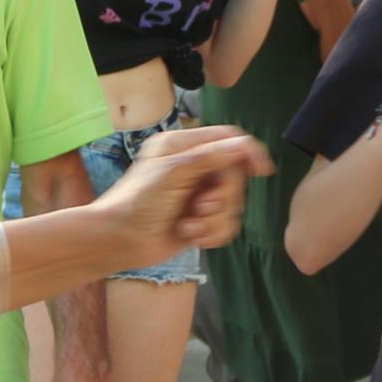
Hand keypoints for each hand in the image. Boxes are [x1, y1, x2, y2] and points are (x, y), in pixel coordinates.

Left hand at [99, 125, 267, 265]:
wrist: (119, 242)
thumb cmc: (138, 202)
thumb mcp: (173, 172)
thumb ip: (210, 157)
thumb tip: (245, 145)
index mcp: (184, 146)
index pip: (227, 139)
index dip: (248, 152)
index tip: (263, 170)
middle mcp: (193, 168)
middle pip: (234, 175)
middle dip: (223, 196)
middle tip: (201, 207)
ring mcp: (196, 195)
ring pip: (232, 204)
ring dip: (214, 219)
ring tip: (189, 226)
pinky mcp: (199, 220)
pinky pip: (225, 225)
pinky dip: (212, 233)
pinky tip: (191, 237)